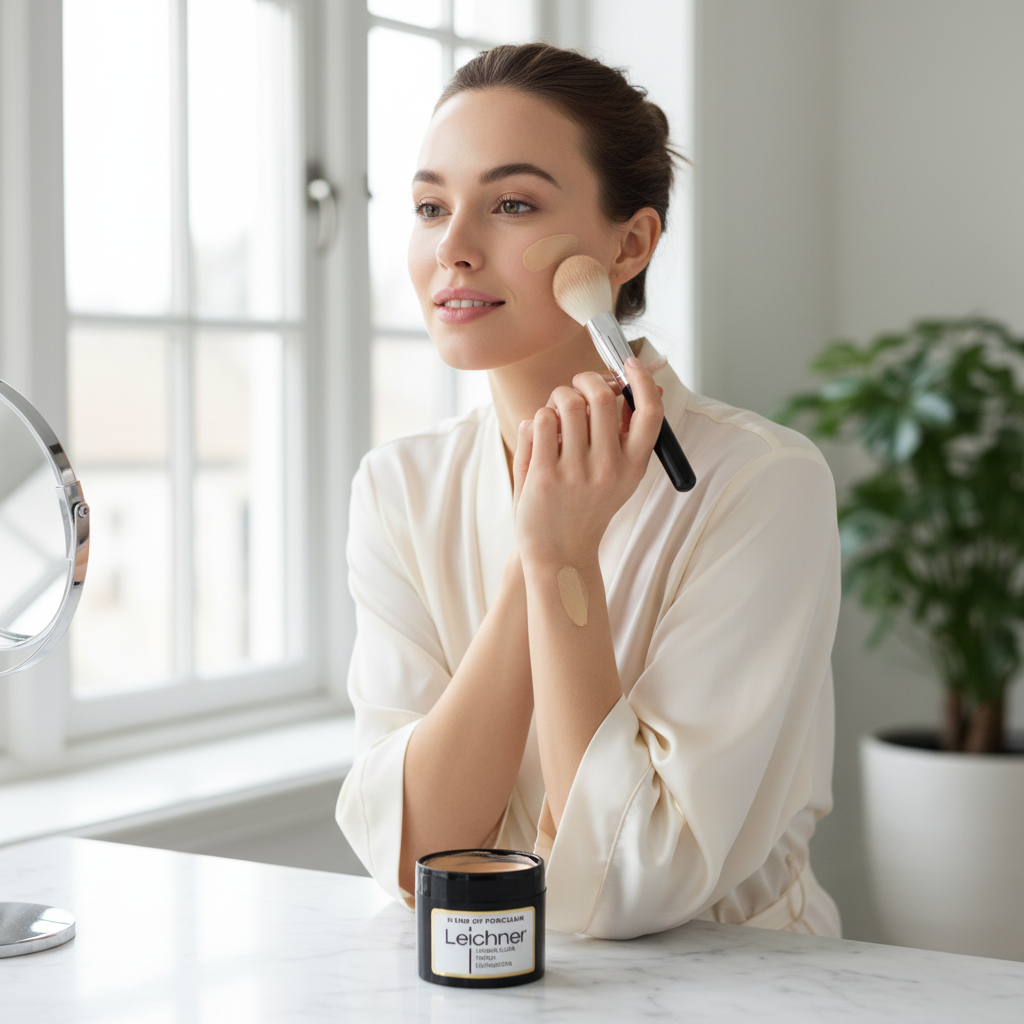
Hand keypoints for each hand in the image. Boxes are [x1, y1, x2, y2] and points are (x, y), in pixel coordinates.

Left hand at [512, 357, 663, 565]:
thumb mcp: (619, 477)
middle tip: (576, 386)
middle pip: (602, 397)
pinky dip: (537, 419)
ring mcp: (577, 472)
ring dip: (557, 397)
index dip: (642, 380)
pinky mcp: (546, 475)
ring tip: (553, 413)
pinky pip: (540, 421)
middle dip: (585, 379)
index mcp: (634, 466)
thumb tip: (634, 387)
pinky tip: (538, 435)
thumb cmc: (586, 508)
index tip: (629, 362)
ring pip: (566, 403)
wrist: (561, 554)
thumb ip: (623, 434)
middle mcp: (610, 468)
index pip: (650, 412)